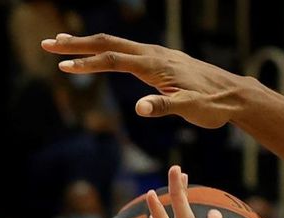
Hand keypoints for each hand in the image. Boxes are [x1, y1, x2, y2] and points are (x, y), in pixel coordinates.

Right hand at [41, 33, 245, 127]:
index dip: (87, 62)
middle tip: (47, 44)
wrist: (236, 95)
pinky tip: (101, 54)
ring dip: (89, 44)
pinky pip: (128, 51)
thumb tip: (139, 108)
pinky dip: (107, 50)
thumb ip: (165, 106)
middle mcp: (154, 55)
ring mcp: (158, 56)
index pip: (113, 59)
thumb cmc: (214, 104)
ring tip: (63, 43)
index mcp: (155, 65)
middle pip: (108, 43)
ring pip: (117, 44)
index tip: (62, 65)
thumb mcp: (190, 109)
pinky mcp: (163, 61)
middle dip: (77, 44)